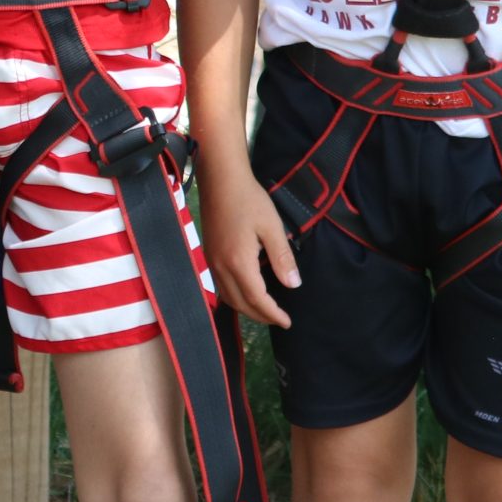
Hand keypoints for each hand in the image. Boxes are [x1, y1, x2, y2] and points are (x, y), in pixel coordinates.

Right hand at [197, 164, 295, 326]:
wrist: (220, 179)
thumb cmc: (249, 200)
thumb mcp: (272, 227)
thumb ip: (282, 258)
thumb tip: (293, 284)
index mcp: (238, 261)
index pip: (257, 299)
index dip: (273, 314)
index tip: (287, 322)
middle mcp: (220, 266)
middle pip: (239, 303)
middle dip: (260, 316)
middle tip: (279, 320)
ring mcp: (211, 260)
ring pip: (227, 297)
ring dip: (246, 308)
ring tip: (265, 309)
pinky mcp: (208, 254)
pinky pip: (220, 286)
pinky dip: (235, 297)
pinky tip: (246, 290)